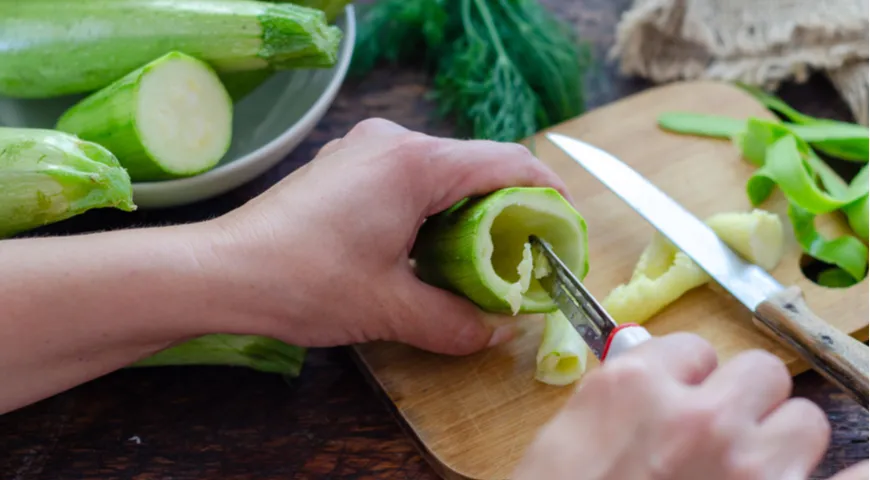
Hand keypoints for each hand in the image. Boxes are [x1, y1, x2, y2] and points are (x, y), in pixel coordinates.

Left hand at [209, 118, 569, 353]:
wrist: (221, 272)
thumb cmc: (303, 281)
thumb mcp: (391, 308)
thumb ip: (457, 321)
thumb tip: (497, 332)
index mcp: (414, 162)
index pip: (509, 161)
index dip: (548, 194)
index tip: (563, 230)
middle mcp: (393, 141)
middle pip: (477, 165)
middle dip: (508, 210)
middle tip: (522, 258)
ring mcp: (365, 149)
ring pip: (443, 172)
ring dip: (468, 212)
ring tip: (479, 261)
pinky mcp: (347, 165)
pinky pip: (410, 177)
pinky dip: (432, 209)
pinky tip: (429, 249)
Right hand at [513, 333, 833, 478]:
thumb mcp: (565, 436)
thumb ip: (620, 396)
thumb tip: (653, 375)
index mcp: (633, 387)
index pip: (694, 349)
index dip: (688, 378)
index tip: (679, 399)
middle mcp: (697, 416)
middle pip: (759, 372)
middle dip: (741, 400)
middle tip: (717, 435)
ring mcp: (748, 467)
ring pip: (804, 420)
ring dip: (780, 441)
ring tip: (748, 471)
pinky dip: (852, 476)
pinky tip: (847, 474)